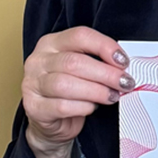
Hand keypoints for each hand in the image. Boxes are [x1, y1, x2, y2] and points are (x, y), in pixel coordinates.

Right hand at [20, 26, 129, 157]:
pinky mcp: (33, 107)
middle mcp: (38, 61)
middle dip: (106, 73)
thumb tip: (123, 65)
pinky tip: (92, 107)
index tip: (123, 61)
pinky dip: (83, 107)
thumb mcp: (83, 70)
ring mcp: (32, 84)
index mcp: (51, 43)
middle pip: (74, 62)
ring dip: (96, 91)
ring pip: (66, 84)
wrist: (51, 122)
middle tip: (125, 82)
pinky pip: (62, 106)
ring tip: (112, 96)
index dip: (104, 46)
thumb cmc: (70, 92)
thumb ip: (98, 62)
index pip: (79, 36)